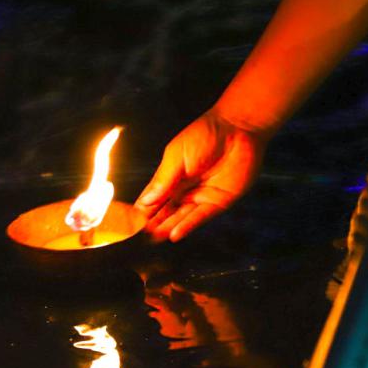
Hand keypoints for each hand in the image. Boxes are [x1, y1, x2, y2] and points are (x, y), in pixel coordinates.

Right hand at [135, 108, 269, 241]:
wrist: (237, 129)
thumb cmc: (205, 134)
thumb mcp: (176, 155)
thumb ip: (162, 179)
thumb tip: (145, 200)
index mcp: (172, 175)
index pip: (153, 197)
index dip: (142, 210)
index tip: (130, 223)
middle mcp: (185, 188)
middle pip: (166, 210)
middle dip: (153, 223)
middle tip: (140, 236)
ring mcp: (201, 196)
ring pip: (181, 216)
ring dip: (168, 227)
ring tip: (154, 238)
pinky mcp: (218, 201)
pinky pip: (200, 216)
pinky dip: (187, 225)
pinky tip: (174, 234)